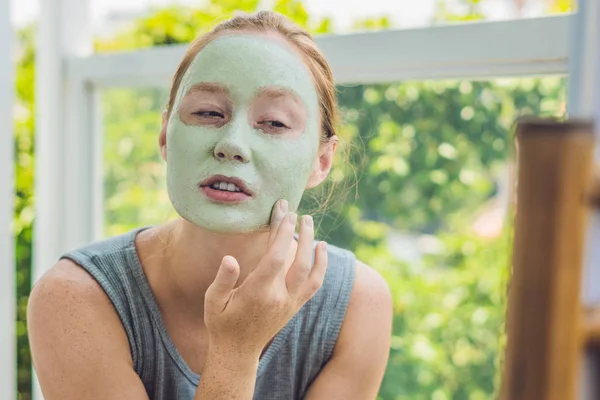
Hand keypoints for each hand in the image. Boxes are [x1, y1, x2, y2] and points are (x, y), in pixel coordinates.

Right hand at [204, 199, 327, 357]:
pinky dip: (322, 265)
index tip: (283, 212)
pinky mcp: (295, 306)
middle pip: (298, 261)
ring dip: (312, 245)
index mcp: (258, 293)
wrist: (238, 352)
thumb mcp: (213, 301)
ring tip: (309, 222)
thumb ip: (223, 280)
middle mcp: (279, 298)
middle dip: (299, 234)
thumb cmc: (221, 323)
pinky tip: (322, 247)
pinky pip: (315, 284)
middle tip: (297, 212)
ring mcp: (290, 303)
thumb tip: (229, 258)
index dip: (281, 233)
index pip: (275, 258)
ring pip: (310, 271)